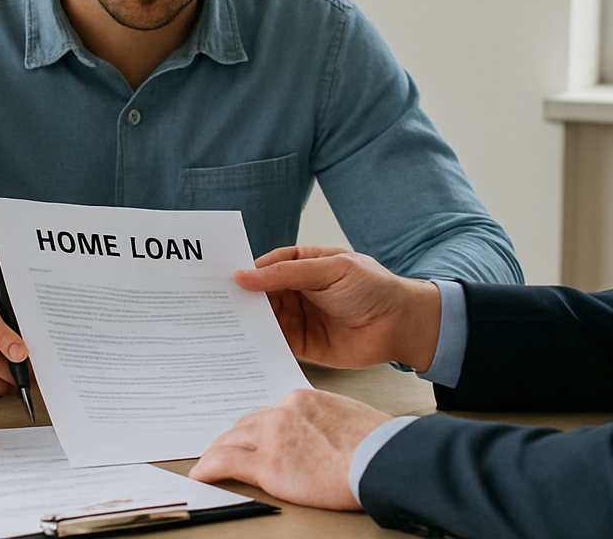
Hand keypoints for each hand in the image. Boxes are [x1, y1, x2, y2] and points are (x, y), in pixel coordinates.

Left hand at [189, 389, 390, 510]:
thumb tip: (320, 434)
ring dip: (216, 452)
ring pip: (231, 441)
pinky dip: (208, 469)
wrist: (382, 459)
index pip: (268, 411)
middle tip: (222, 448)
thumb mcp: (347, 417)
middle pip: (245, 425)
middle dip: (232, 438)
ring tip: (207, 463)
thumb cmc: (377, 445)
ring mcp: (273, 436)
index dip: (255, 427)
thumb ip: (324, 421)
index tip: (250, 435)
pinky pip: (226, 463)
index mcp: (303, 399)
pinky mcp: (268, 465)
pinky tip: (201, 475)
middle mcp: (283, 412)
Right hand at [236, 246, 440, 369]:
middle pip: (259, 295)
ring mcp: (298, 317)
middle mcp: (296, 290)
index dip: (244, 272)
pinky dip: (259, 346)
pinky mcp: (302, 344)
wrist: (401, 325)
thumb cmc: (372, 286)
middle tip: (211, 307)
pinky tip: (242, 349)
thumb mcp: (329, 270)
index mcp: (302, 264)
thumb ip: (287, 274)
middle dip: (239, 300)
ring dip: (245, 324)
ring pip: (263, 319)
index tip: (219, 281)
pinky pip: (274, 344)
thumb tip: (244, 276)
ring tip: (219, 330)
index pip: (265, 266)